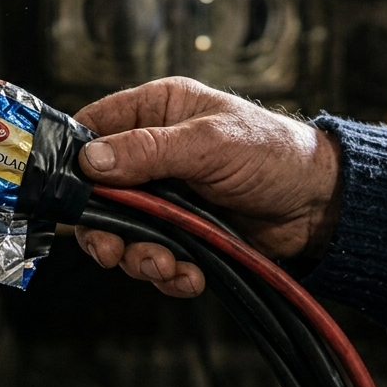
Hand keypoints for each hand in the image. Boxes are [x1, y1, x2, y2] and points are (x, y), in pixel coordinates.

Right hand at [73, 77, 340, 298]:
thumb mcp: (209, 143)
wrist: (321, 205)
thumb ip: (148, 150)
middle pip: (98, 192)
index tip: (65, 193)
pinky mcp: (183, 233)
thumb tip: (90, 160)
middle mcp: (152, 153)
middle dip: (104, 227)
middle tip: (110, 250)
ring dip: (137, 256)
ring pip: (124, 232)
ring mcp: (166, 196)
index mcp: (155, 111)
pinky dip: (167, 273)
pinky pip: (155, 257)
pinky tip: (188, 275)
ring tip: (163, 266)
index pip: (92, 127)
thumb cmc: (273, 152)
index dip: (73, 160)